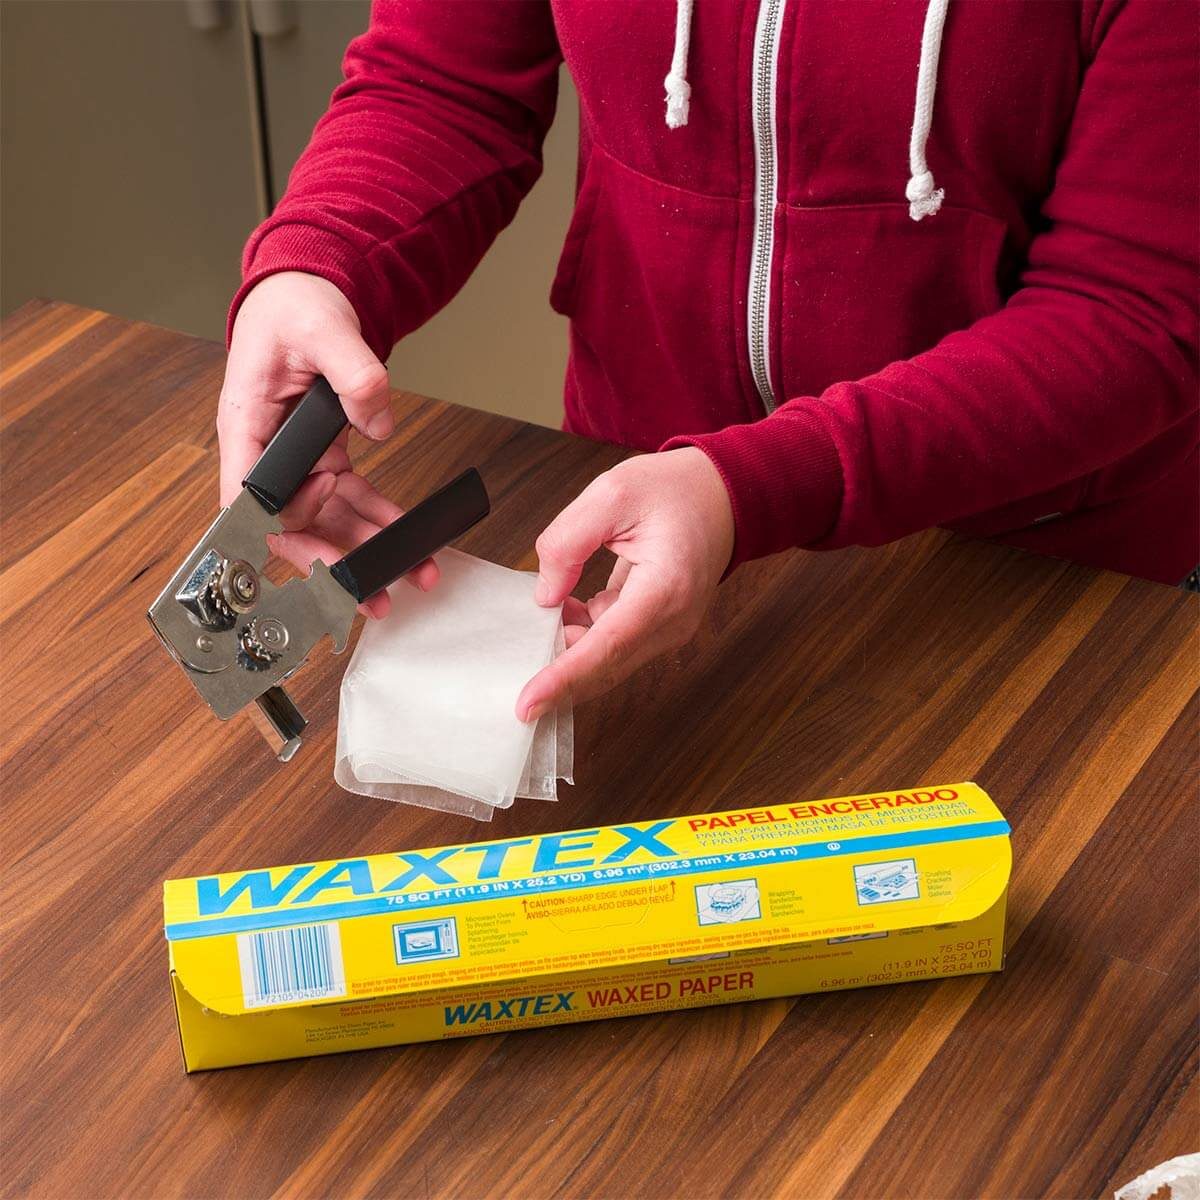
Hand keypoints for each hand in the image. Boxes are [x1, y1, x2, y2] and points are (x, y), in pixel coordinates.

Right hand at [217, 272, 438, 618]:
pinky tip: (408, 535)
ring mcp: (297, 460)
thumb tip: (379, 423)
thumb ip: (353, 372)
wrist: (304, 294)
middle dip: (333, 563)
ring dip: (367, 549)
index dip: (281, 521)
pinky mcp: (324, 458)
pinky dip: (379, 519)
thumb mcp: (324, 328)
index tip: (320, 525)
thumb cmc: (292, 308)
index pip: (249, 496)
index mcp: (246, 424)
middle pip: (291, 525)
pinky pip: (351, 499)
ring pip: (327, 520)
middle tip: (374, 594)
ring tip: (412, 572)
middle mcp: (267, 451)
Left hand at [516, 447, 734, 720]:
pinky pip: (616, 647)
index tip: (528, 703)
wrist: (722, 495)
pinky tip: (569, 608)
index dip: (563, 678)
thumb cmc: (675, 491)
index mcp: (665, 587)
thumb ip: (568, 542)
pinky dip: (585, 637)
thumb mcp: (610, 494)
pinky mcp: (662, 628)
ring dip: (571, 648)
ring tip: (548, 613)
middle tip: (518, 667)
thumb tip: (545, 596)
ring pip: (609, 662)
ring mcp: (671, 629)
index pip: (607, 646)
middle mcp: (674, 620)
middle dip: (559, 675)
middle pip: (607, 667)